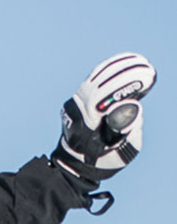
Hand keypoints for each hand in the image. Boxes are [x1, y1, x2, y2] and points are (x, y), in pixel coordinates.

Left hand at [54, 52, 155, 183]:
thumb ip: (128, 130)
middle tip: (147, 68)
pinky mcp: (80, 97)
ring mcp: (77, 102)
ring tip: (141, 61)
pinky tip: (127, 61)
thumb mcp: (120, 151)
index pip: (103, 98)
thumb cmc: (104, 159)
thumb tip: (133, 106)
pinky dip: (111, 68)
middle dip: (126, 74)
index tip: (146, 79)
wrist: (78, 163)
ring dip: (119, 67)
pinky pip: (96, 78)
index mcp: (86, 124)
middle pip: (101, 83)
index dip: (124, 86)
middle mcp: (78, 109)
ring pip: (97, 77)